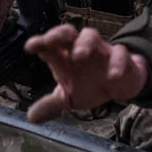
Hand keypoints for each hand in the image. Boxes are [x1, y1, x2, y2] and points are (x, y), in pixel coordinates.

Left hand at [24, 24, 148, 122]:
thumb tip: (31, 118)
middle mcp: (80, 49)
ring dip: (84, 43)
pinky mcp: (121, 57)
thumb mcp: (69, 97)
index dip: (39, 43)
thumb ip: (51, 104)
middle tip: (49, 41)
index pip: (50, 45)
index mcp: (65, 56)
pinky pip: (120, 54)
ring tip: (78, 56)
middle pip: (68, 32)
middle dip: (58, 34)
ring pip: (91, 36)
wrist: (121, 83)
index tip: (29, 46)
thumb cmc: (91, 84)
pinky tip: (112, 77)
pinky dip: (116, 63)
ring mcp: (100, 50)